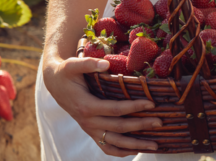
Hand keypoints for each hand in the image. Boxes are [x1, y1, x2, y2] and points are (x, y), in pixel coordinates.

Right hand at [43, 56, 160, 156]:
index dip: (134, 107)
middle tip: (160, 123)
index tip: (152, 104)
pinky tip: (136, 151)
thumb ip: (88, 64)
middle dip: (141, 126)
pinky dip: (121, 151)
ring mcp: (90, 129)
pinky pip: (106, 147)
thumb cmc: (66, 73)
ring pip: (114, 143)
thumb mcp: (72, 65)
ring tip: (156, 145)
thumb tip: (106, 64)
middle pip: (119, 127)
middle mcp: (88, 122)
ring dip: (136, 146)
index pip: (114, 109)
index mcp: (86, 106)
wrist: (55, 84)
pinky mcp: (92, 132)